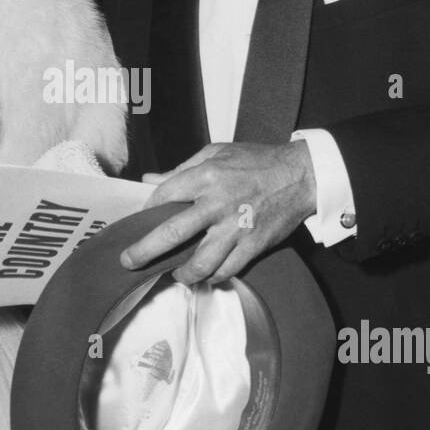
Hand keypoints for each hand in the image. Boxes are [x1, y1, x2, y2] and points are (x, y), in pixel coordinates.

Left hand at [120, 141, 316, 284]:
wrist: (301, 176)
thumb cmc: (257, 162)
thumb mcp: (217, 153)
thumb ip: (181, 168)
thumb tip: (149, 179)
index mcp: (206, 176)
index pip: (164, 195)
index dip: (147, 209)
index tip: (140, 219)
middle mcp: (217, 204)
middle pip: (172, 233)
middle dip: (144, 251)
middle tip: (129, 262)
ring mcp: (236, 228)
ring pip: (200, 263)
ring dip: (181, 273)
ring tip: (173, 273)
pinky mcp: (252, 246)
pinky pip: (226, 271)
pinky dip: (211, 277)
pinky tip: (204, 275)